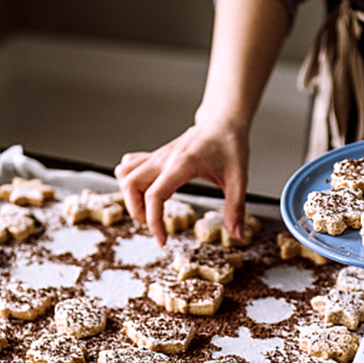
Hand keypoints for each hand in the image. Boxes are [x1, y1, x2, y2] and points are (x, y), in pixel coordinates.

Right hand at [115, 118, 249, 244]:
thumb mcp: (238, 178)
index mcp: (183, 164)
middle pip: (130, 184)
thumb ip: (236, 208)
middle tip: (154, 224)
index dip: (154, 221)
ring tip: (149, 210)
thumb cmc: (230, 146)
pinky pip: (130, 167)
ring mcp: (157, 156)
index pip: (155, 194)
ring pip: (125, 174)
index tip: (162, 240)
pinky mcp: (155, 156)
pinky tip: (147, 192)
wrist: (222, 123)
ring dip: (130, 196)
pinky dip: (131, 183)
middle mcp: (164, 158)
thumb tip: (237, 235)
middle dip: (136, 211)